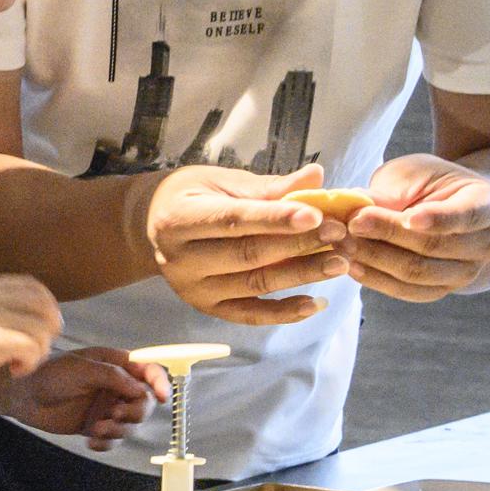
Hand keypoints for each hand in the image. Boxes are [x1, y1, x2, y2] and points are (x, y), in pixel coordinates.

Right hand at [0, 275, 62, 404]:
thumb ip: (10, 311)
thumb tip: (54, 318)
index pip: (33, 286)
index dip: (48, 306)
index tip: (44, 328)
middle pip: (43, 306)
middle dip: (48, 330)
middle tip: (35, 350)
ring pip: (41, 330)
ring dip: (38, 352)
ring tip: (19, 362)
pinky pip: (33, 348)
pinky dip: (30, 363)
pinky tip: (15, 370)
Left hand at [0, 349, 170, 450]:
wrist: (22, 395)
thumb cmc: (49, 373)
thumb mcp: (83, 368)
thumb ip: (113, 376)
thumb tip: (140, 388)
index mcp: (117, 364)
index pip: (150, 371)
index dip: (161, 382)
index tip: (162, 396)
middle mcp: (116, 386)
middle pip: (145, 403)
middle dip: (135, 412)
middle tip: (115, 414)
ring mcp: (106, 407)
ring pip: (131, 425)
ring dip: (118, 430)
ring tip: (96, 428)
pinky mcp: (96, 425)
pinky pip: (114, 440)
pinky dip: (107, 444)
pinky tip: (91, 441)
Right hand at [140, 163, 345, 325]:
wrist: (149, 226)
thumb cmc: (190, 196)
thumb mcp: (219, 181)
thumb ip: (267, 186)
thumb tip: (316, 175)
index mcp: (178, 218)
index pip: (234, 220)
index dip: (277, 219)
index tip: (318, 215)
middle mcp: (180, 258)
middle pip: (248, 255)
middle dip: (299, 245)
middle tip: (340, 235)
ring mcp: (192, 288)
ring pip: (254, 284)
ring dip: (301, 275)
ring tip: (340, 263)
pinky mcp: (206, 307)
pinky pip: (249, 315)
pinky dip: (284, 312)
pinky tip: (315, 303)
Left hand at [342, 155, 489, 302]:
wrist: (449, 206)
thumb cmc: (431, 184)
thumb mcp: (416, 174)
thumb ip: (393, 192)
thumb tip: (354, 209)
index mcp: (489, 206)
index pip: (466, 215)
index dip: (438, 219)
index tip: (408, 217)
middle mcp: (486, 245)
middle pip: (434, 247)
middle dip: (387, 235)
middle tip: (349, 224)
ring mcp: (466, 273)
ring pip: (418, 274)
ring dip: (375, 259)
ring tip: (342, 244)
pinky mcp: (441, 290)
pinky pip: (408, 291)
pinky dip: (377, 279)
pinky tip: (352, 266)